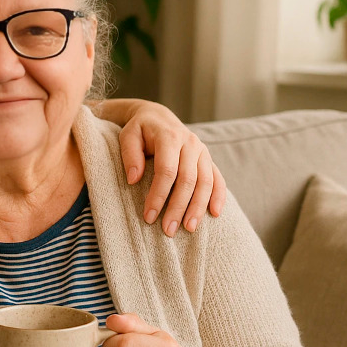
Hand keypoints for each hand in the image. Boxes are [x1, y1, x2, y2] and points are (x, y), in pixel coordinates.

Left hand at [116, 101, 225, 235]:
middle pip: (187, 180)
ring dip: (198, 207)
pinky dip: (219, 196)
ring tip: (189, 228)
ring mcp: (202, 151)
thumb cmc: (139, 130)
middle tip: (168, 230)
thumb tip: (133, 179)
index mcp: (169, 136)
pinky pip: (218, 178)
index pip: (166, 171)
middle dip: (178, 207)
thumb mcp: (127, 135)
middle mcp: (190, 143)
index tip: (149, 216)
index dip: (158, 195)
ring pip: (205, 182)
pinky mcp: (208, 158)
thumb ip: (130, 155)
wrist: (158, 116)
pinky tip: (215, 213)